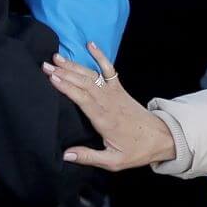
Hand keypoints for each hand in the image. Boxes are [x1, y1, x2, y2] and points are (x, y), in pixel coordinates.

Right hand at [42, 41, 176, 169]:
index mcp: (105, 119)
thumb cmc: (136, 150)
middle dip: (64, 73)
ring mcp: (116, 93)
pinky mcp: (120, 89)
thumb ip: (89, 157)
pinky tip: (90, 45)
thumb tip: (66, 155)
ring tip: (56, 57)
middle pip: (85, 83)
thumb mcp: (114, 161)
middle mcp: (109, 102)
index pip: (83, 99)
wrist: (161, 138)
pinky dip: (100, 56)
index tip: (52, 78)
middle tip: (45, 65)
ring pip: (93, 75)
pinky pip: (109, 69)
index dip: (68, 87)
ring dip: (74, 65)